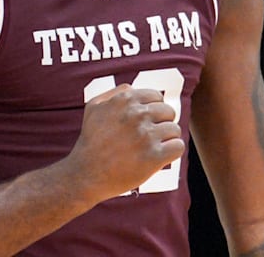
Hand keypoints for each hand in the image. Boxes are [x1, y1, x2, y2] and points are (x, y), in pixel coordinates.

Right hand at [67, 84, 184, 200]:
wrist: (85, 175)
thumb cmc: (90, 142)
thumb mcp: (93, 107)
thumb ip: (114, 93)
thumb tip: (134, 88)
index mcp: (126, 100)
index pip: (157, 97)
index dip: (154, 110)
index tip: (146, 122)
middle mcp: (138, 115)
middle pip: (169, 112)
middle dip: (161, 124)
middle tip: (149, 137)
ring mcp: (146, 135)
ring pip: (175, 130)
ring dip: (166, 139)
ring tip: (152, 148)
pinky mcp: (154, 157)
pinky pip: (178, 146)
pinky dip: (172, 152)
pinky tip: (160, 157)